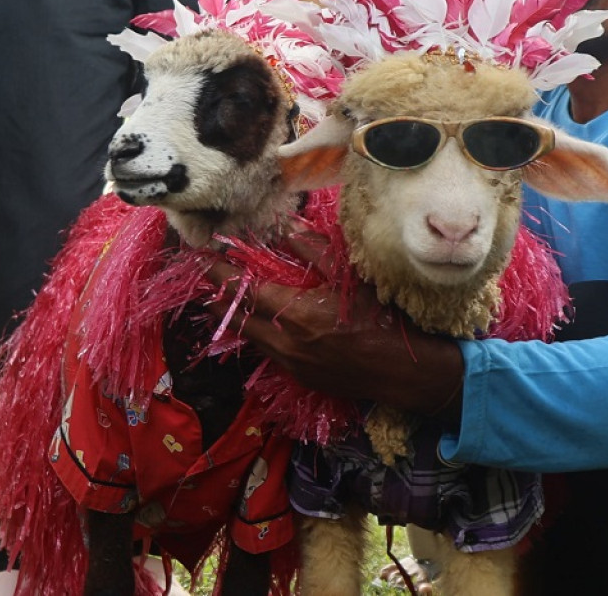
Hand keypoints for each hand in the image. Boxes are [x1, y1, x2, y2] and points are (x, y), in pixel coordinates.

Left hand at [205, 228, 464, 414]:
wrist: (403, 371)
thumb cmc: (381, 319)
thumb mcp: (350, 278)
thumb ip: (316, 252)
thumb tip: (289, 230)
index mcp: (297, 314)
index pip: (248, 291)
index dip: (225, 275)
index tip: (208, 261)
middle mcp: (287, 343)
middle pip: (241, 320)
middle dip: (220, 300)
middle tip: (204, 284)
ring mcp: (293, 364)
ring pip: (253, 340)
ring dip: (235, 321)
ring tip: (219, 306)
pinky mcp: (302, 377)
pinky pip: (269, 354)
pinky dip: (257, 337)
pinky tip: (256, 329)